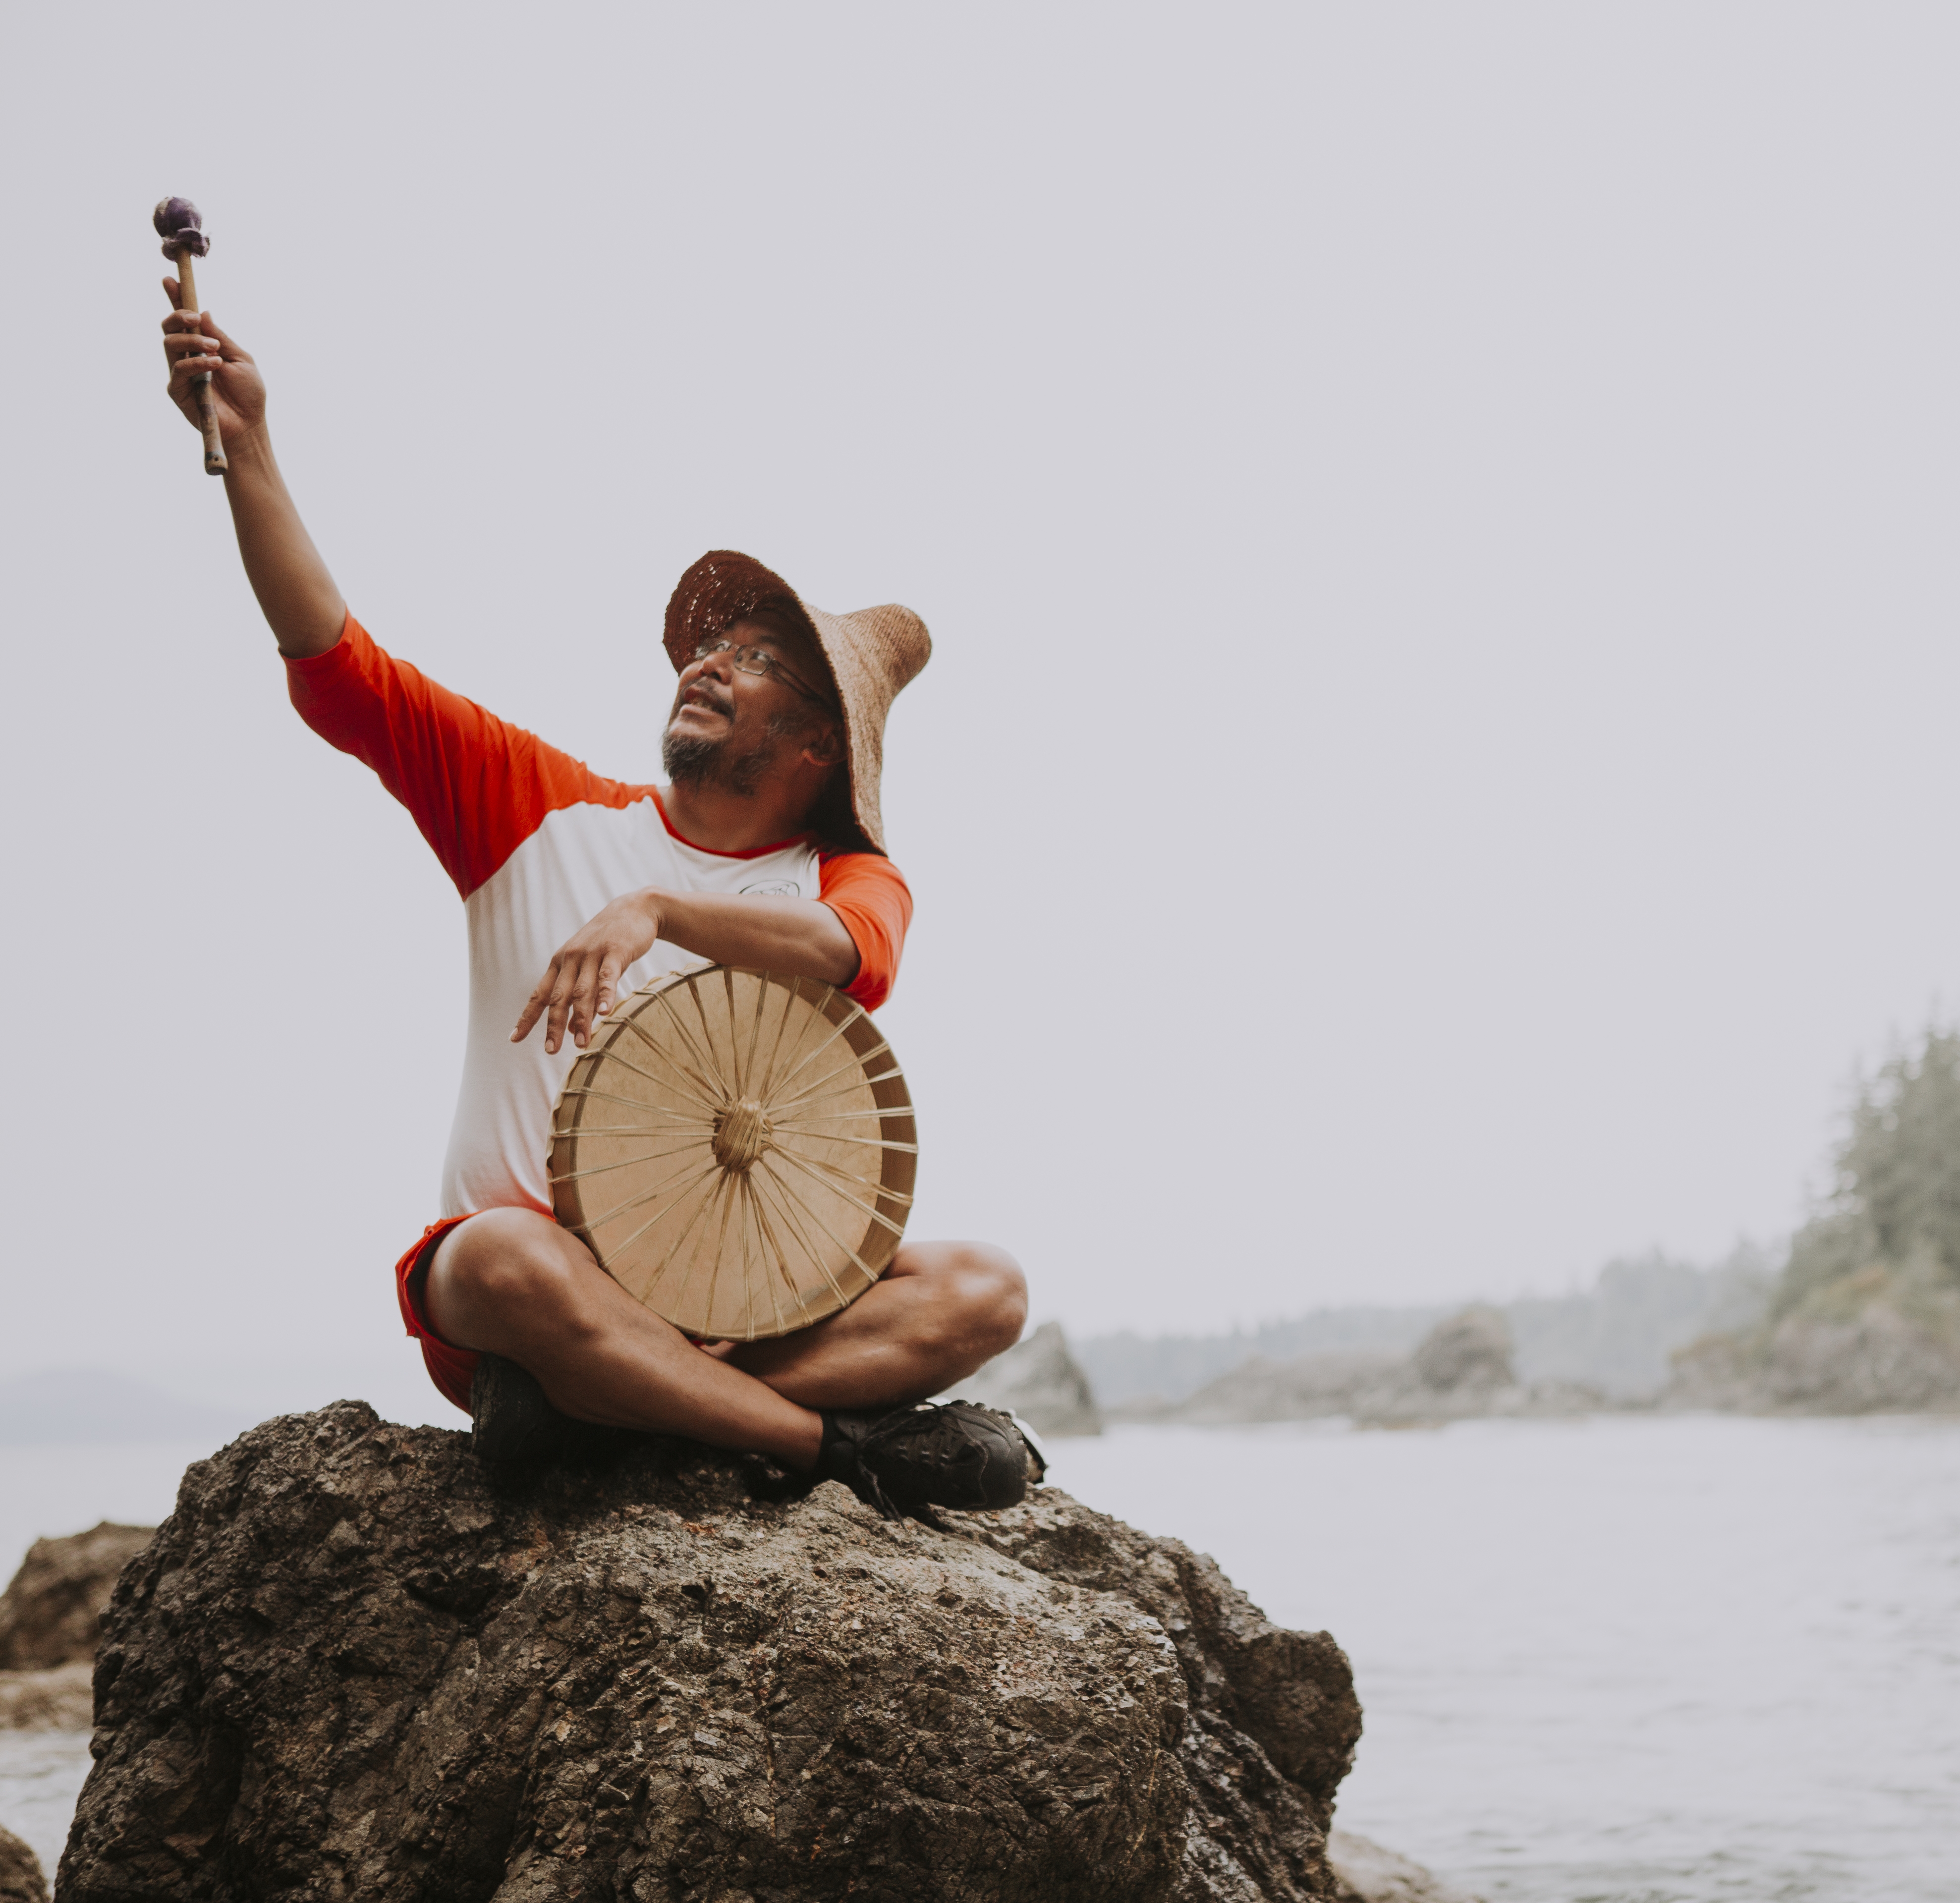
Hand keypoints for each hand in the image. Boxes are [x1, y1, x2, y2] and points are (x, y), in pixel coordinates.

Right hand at [161, 281, 266, 447]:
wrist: (249, 425)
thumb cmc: (249, 393)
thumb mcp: (240, 358)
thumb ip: (220, 336)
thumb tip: (203, 311)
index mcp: (202, 346)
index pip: (184, 320)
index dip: (176, 299)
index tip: (170, 279)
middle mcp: (187, 356)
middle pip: (169, 327)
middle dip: (179, 316)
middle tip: (195, 318)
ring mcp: (180, 373)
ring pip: (170, 343)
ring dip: (192, 340)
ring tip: (215, 349)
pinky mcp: (177, 390)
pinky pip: (178, 368)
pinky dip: (196, 362)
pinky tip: (214, 364)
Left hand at [513, 891, 663, 1053]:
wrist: (635, 909)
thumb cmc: (610, 941)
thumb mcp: (589, 966)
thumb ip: (579, 995)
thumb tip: (569, 1029)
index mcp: (560, 963)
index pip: (539, 994)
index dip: (527, 1017)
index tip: (514, 1039)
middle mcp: (571, 958)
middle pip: (557, 997)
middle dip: (552, 1025)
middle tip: (550, 1051)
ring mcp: (592, 954)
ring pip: (582, 991)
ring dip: (580, 1019)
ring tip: (581, 1044)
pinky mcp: (615, 951)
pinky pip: (608, 977)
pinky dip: (605, 995)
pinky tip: (605, 1013)